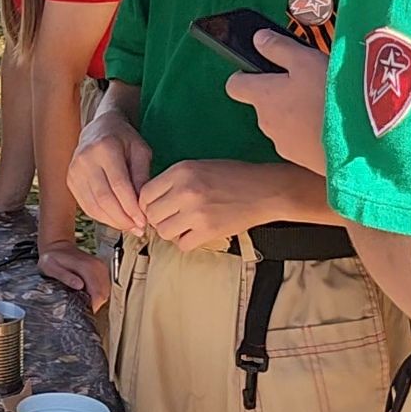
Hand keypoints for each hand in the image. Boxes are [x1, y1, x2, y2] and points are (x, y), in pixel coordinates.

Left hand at [38, 243, 111, 311]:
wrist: (58, 247)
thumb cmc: (53, 258)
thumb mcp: (51, 267)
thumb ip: (65, 276)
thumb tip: (79, 285)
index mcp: (87, 267)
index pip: (98, 293)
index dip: (92, 305)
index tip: (84, 310)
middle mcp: (97, 266)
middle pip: (104, 294)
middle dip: (95, 303)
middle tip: (82, 306)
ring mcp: (101, 267)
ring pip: (106, 291)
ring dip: (97, 299)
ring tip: (84, 300)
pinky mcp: (101, 269)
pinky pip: (105, 287)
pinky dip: (99, 293)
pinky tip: (87, 293)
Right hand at [66, 114, 153, 234]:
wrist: (99, 128)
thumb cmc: (124, 139)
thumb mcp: (141, 151)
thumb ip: (143, 176)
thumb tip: (143, 206)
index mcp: (104, 148)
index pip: (119, 185)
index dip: (131, 207)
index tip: (144, 221)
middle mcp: (85, 159)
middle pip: (104, 198)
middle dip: (123, 218)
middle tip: (138, 228)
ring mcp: (74, 171)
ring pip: (93, 206)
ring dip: (113, 221)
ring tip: (129, 226)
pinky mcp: (70, 181)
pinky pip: (86, 206)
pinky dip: (102, 217)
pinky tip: (115, 219)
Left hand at [138, 160, 292, 251]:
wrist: (265, 190)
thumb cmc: (235, 176)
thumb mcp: (199, 166)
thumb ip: (173, 181)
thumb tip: (151, 200)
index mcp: (181, 171)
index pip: (145, 193)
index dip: (146, 204)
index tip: (155, 208)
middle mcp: (185, 191)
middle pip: (152, 215)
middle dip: (158, 219)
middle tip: (171, 218)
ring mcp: (196, 212)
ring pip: (164, 232)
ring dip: (172, 232)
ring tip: (184, 226)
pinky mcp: (209, 231)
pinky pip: (182, 244)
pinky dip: (186, 242)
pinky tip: (196, 233)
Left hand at [223, 31, 329, 174]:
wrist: (356, 144)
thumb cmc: (328, 99)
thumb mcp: (304, 60)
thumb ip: (278, 48)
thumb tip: (259, 39)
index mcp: (262, 95)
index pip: (235, 84)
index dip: (246, 74)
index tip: (262, 69)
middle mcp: (265, 121)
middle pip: (264, 103)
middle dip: (283, 93)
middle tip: (309, 83)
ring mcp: (282, 143)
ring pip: (284, 122)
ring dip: (299, 113)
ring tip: (326, 104)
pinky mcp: (301, 159)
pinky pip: (301, 140)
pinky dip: (312, 131)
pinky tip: (332, 124)